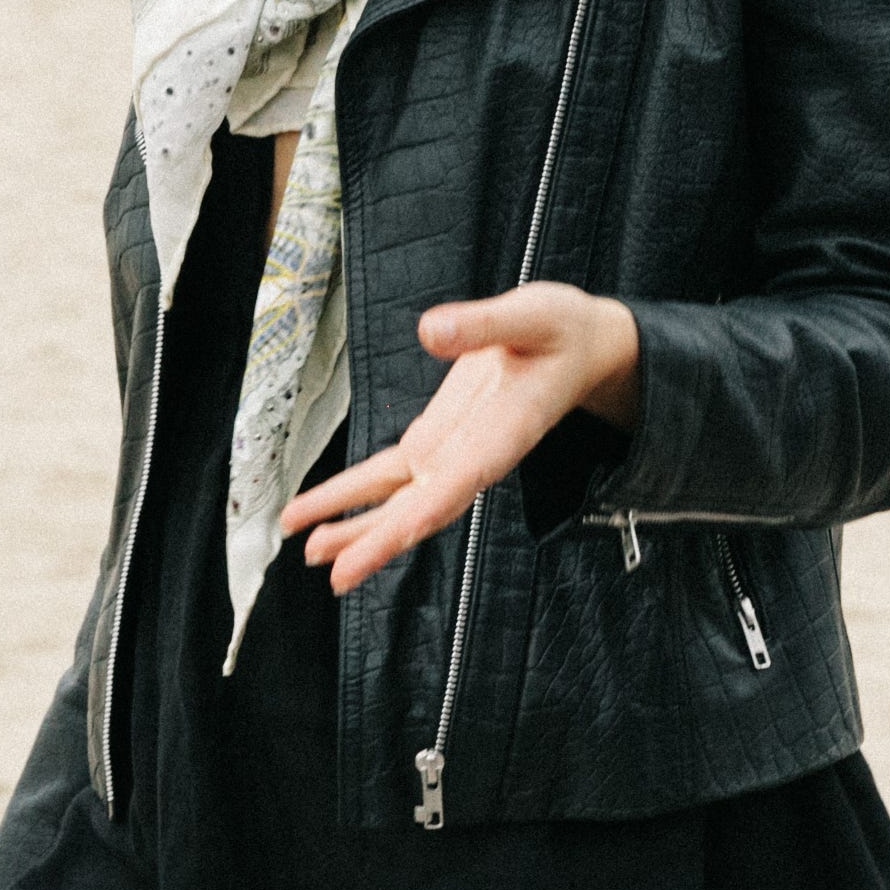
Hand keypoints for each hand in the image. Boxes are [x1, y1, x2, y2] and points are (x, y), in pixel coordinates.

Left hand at [277, 282, 641, 594]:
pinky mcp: (435, 439)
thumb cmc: (563, 333)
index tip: (393, 538)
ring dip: (356, 526)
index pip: (462, 481)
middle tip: (335, 573)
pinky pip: (387, 475)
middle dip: (378, 541)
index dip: (427, 510)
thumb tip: (430, 330)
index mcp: (503, 433)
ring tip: (309, 548)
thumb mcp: (532, 316)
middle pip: (422, 508)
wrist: (580, 348)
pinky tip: (316, 511)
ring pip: (398, 500)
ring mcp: (451, 453)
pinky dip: (350, 494)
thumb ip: (482, 324)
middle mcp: (474, 456)